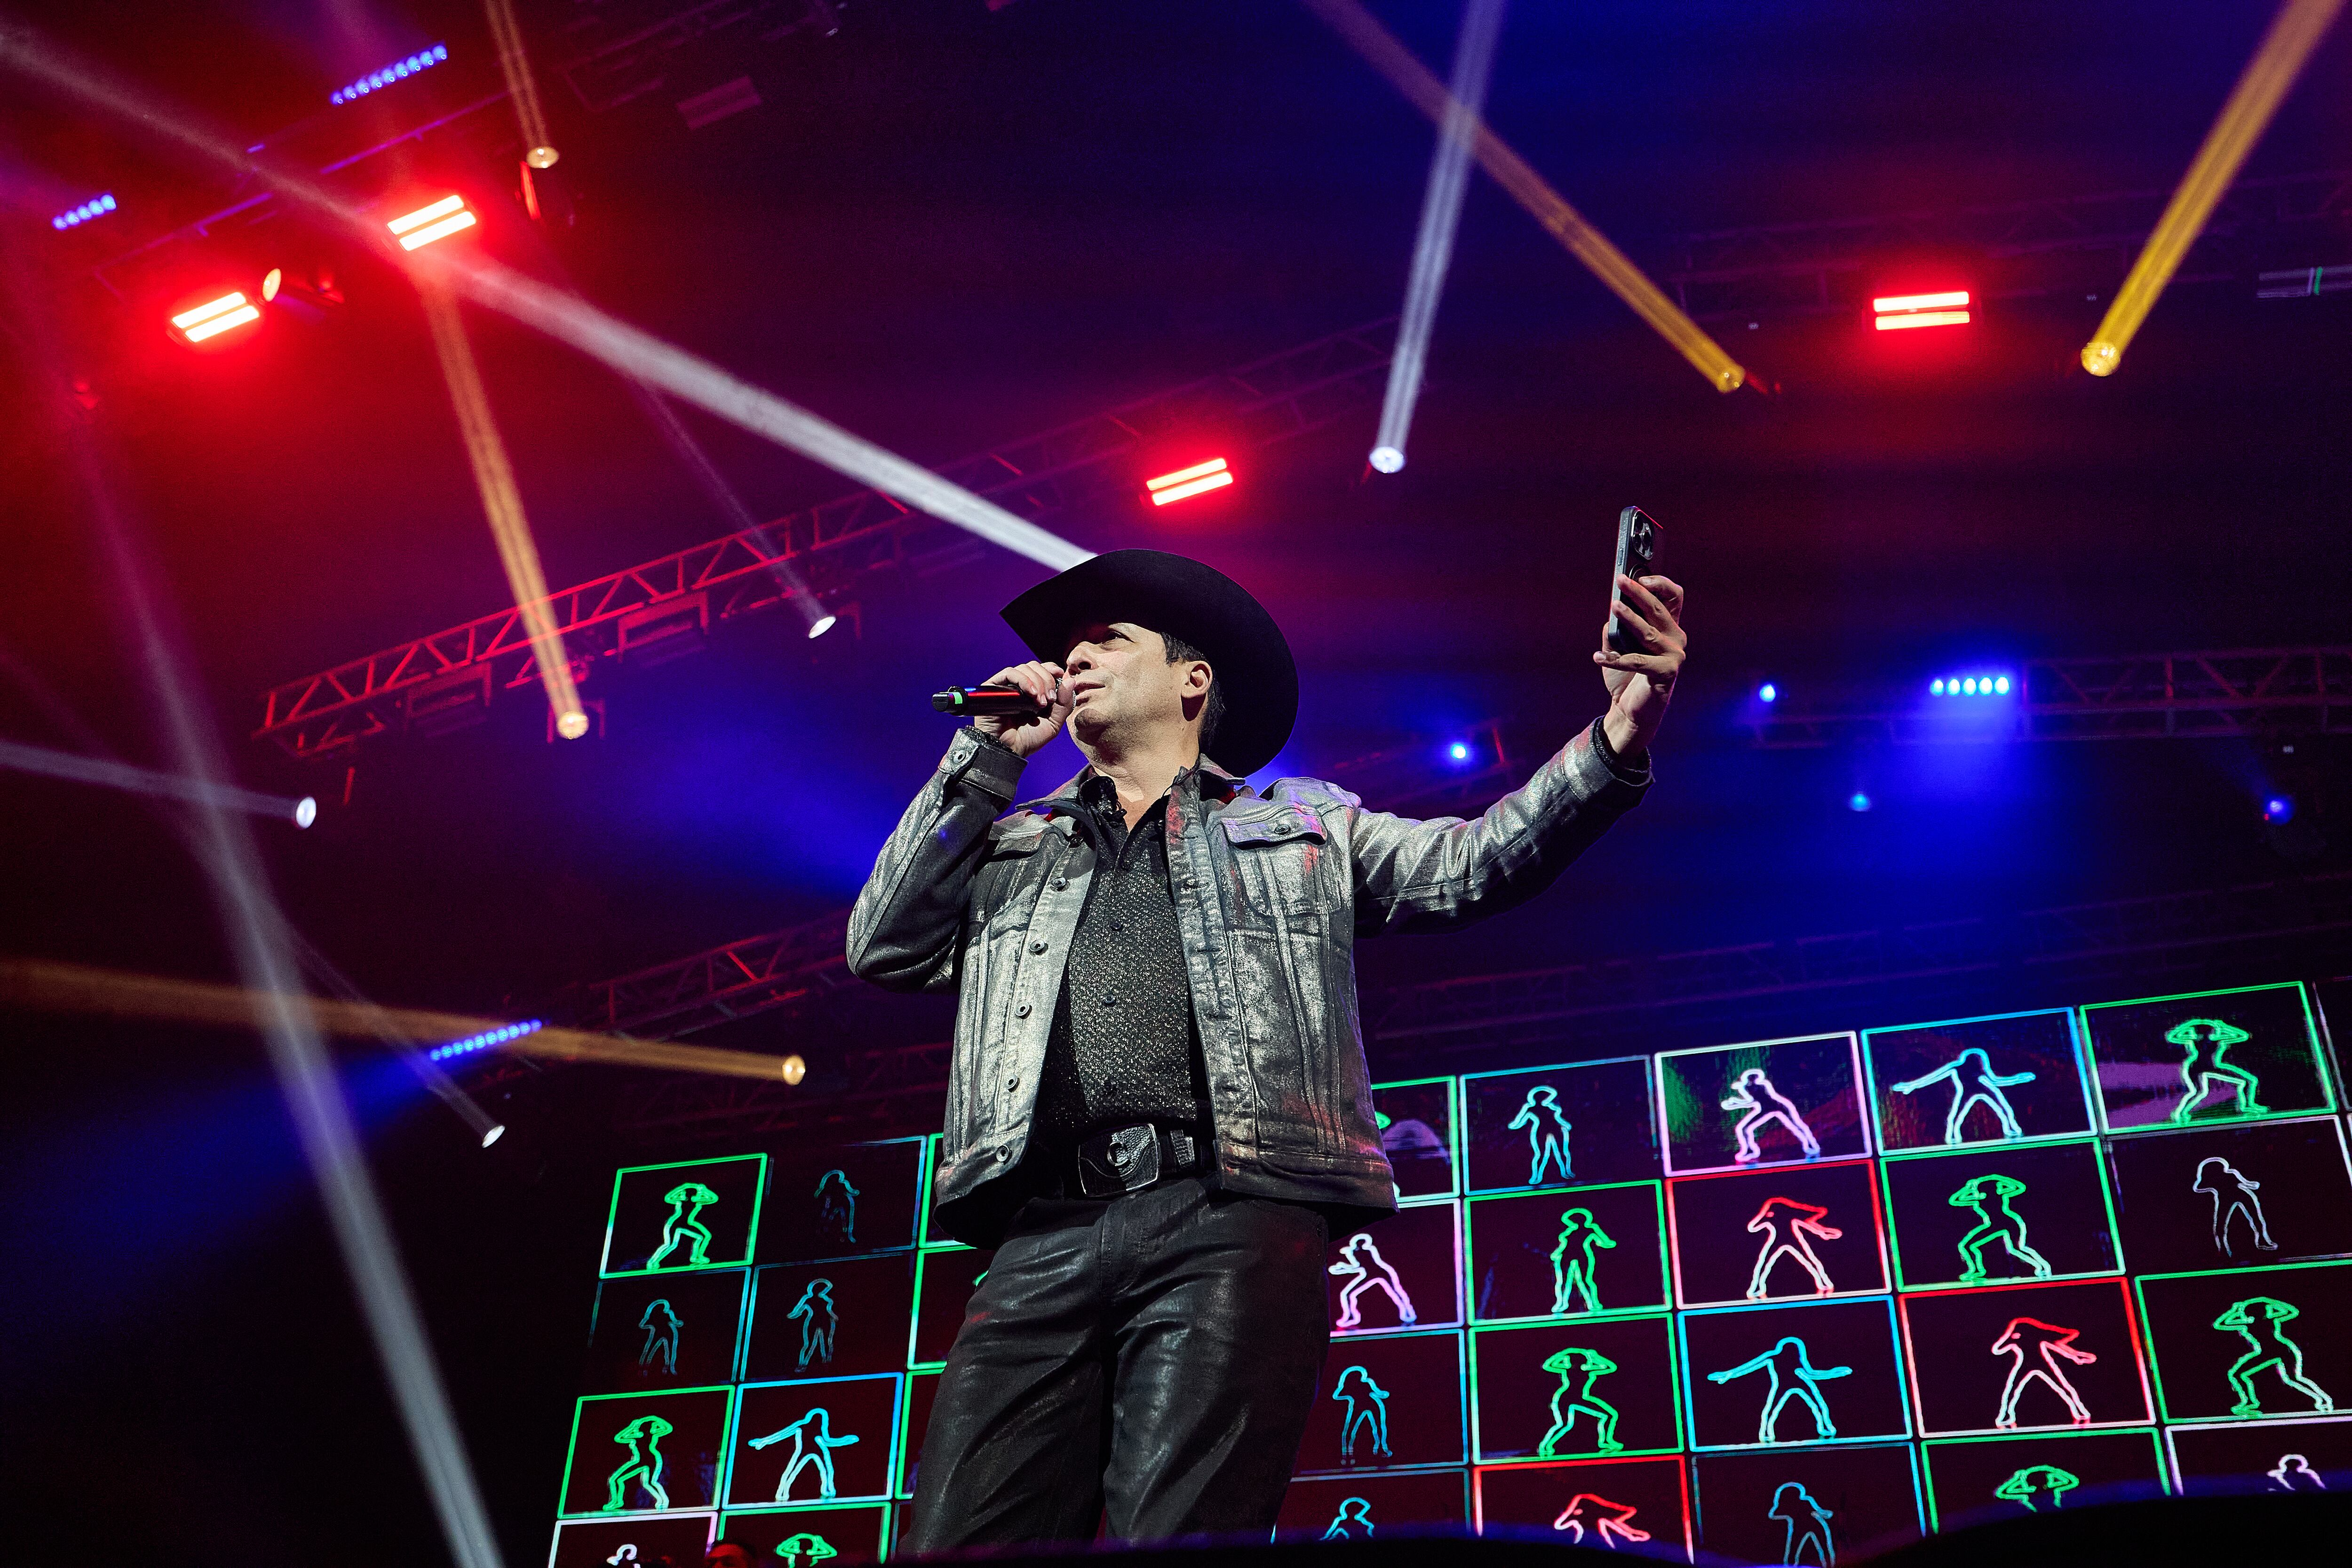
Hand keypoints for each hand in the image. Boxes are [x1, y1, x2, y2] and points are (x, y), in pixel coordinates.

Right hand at [973, 659, 1072, 758]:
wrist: (1008, 750)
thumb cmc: (1028, 739)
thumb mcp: (1053, 723)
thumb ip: (1064, 703)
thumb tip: (1070, 679)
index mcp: (1034, 692)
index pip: (1042, 669)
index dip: (1051, 668)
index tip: (1060, 674)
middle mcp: (1020, 687)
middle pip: (1035, 666)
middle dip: (1047, 679)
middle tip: (1049, 700)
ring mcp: (1007, 686)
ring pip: (1024, 668)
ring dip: (1037, 681)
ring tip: (1040, 702)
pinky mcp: (993, 687)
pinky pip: (1009, 673)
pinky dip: (1023, 679)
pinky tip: (1031, 694)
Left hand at [1595, 573, 1685, 757]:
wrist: (1631, 712)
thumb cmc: (1627, 677)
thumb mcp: (1619, 646)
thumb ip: (1617, 628)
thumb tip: (1612, 610)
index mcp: (1669, 628)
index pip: (1673, 598)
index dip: (1660, 584)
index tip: (1640, 577)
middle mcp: (1676, 639)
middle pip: (1660, 609)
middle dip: (1639, 592)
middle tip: (1620, 580)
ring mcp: (1674, 656)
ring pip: (1649, 631)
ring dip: (1629, 617)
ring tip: (1613, 606)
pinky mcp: (1666, 673)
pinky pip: (1637, 661)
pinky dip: (1615, 658)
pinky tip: (1599, 656)